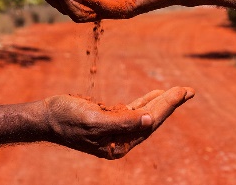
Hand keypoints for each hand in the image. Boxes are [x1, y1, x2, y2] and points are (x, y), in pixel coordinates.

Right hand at [44, 87, 194, 158]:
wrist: (47, 116)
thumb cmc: (67, 118)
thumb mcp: (94, 121)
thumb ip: (122, 122)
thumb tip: (150, 121)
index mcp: (119, 144)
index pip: (150, 123)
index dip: (167, 106)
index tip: (183, 91)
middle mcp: (120, 139)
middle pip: (151, 119)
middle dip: (170, 103)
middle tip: (188, 90)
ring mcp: (116, 129)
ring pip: (144, 114)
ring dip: (161, 102)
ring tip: (178, 92)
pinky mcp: (109, 119)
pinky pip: (133, 110)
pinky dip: (145, 101)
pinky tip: (155, 95)